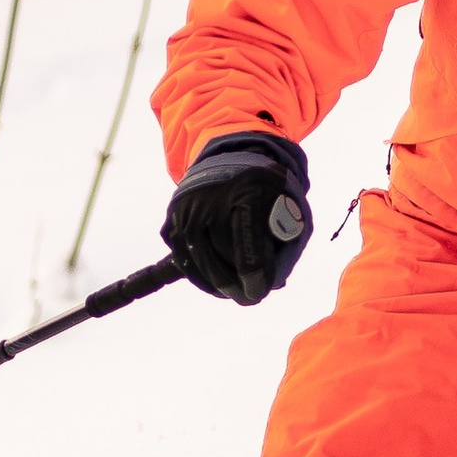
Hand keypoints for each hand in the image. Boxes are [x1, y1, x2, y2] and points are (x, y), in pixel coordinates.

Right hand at [163, 132, 312, 305]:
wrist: (227, 160)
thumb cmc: (263, 190)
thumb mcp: (285, 203)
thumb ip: (285, 240)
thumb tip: (273, 283)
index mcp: (246, 193)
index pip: (248, 249)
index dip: (255, 278)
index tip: (259, 293)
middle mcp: (210, 202)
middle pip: (222, 261)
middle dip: (238, 286)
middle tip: (251, 296)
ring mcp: (186, 213)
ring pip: (200, 265)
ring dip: (218, 286)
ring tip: (235, 292)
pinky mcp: (170, 223)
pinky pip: (184, 261)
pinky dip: (200, 276)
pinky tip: (216, 282)